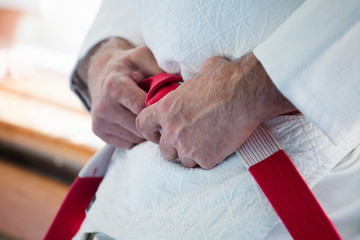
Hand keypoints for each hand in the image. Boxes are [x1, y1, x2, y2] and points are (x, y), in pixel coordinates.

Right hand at [88, 38, 162, 148]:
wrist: (102, 73)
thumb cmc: (129, 65)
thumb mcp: (143, 57)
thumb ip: (160, 69)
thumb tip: (182, 84)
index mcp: (115, 86)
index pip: (143, 108)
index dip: (159, 110)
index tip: (168, 106)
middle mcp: (104, 106)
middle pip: (140, 126)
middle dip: (154, 121)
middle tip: (160, 111)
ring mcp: (99, 121)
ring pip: (136, 138)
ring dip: (146, 130)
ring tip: (146, 113)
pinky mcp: (99, 131)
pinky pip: (128, 144)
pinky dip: (137, 136)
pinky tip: (135, 120)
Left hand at [136, 54, 295, 168]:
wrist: (244, 94)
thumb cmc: (224, 79)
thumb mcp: (199, 74)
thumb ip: (190, 84)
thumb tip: (197, 77)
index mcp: (166, 109)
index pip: (143, 125)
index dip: (149, 132)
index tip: (157, 135)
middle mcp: (172, 131)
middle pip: (164, 151)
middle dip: (175, 148)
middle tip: (190, 141)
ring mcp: (187, 147)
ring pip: (184, 161)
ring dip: (194, 155)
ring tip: (209, 143)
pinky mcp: (205, 158)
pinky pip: (204, 164)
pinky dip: (211, 158)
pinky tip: (221, 146)